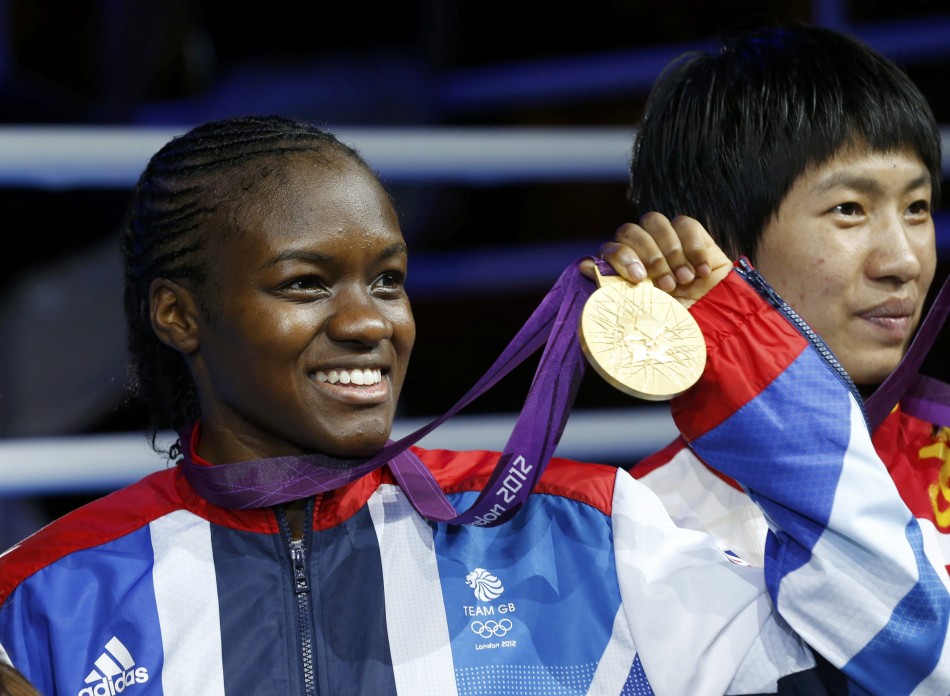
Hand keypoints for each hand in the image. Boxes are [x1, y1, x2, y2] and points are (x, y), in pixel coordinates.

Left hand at [581, 213, 732, 307]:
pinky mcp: (692, 234)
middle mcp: (641, 249)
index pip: (611, 247)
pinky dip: (694, 248)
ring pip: (655, 222)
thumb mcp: (643, 310)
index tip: (639, 278)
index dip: (622, 257)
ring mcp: (665, 239)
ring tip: (684, 280)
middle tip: (666, 284)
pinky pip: (686, 224)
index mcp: (624, 266)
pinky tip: (701, 272)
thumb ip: (613, 288)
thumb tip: (583, 265)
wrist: (715, 320)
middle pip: (631, 230)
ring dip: (670, 252)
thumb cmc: (674, 319)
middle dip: (649, 257)